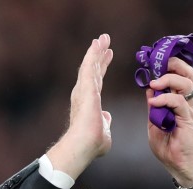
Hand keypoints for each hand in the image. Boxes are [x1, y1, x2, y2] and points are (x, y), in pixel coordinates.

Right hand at [47, 34, 113, 178]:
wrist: (83, 145)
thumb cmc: (92, 144)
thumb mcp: (104, 130)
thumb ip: (106, 122)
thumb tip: (107, 116)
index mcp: (89, 103)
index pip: (97, 81)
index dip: (102, 67)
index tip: (108, 56)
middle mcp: (84, 94)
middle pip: (93, 69)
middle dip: (99, 54)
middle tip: (104, 41)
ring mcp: (83, 90)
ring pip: (90, 65)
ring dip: (96, 50)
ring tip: (103, 37)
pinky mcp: (85, 88)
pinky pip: (89, 67)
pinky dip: (93, 54)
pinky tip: (97, 43)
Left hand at [145, 58, 192, 188]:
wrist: (180, 166)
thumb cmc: (169, 148)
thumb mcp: (154, 123)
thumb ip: (154, 107)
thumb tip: (149, 90)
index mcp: (180, 101)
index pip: (180, 74)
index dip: (169, 64)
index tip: (154, 60)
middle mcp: (187, 102)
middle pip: (188, 73)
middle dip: (174, 63)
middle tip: (158, 64)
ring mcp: (190, 110)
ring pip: (187, 82)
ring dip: (169, 78)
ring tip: (155, 84)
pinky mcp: (189, 120)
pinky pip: (178, 102)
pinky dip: (165, 98)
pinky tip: (154, 102)